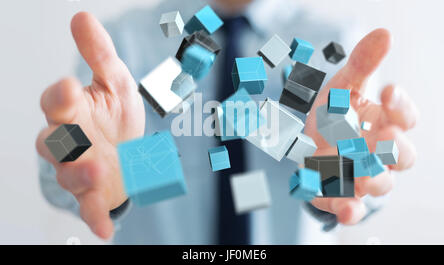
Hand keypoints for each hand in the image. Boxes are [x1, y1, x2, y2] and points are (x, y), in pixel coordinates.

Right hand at [35, 12, 144, 238]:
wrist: (130, 152)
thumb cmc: (116, 116)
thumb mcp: (115, 82)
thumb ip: (99, 54)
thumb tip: (81, 16)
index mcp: (73, 111)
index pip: (57, 102)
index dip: (61, 97)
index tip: (70, 87)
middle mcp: (70, 142)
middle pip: (53, 141)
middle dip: (62, 139)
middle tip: (73, 135)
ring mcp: (81, 170)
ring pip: (69, 174)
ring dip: (81, 175)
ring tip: (98, 172)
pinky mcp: (95, 194)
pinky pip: (90, 208)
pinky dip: (95, 218)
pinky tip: (105, 231)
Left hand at [304, 29, 418, 224]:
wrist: (304, 139)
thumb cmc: (333, 112)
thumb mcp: (342, 86)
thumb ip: (362, 64)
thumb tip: (384, 32)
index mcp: (384, 122)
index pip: (404, 117)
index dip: (401, 106)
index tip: (388, 90)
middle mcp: (379, 152)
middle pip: (402, 156)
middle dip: (395, 147)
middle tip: (385, 135)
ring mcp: (360, 175)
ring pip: (380, 183)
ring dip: (374, 178)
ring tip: (360, 169)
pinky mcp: (338, 193)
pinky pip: (348, 206)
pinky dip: (349, 210)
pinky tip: (346, 210)